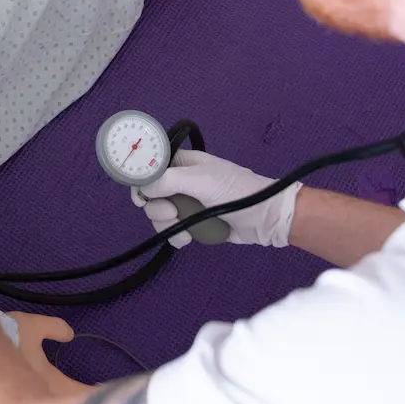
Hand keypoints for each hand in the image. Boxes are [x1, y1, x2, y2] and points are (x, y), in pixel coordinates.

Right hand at [135, 149, 300, 248]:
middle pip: (151, 195)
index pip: (151, 168)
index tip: (141, 198)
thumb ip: (168, 181)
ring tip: (184, 230)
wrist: (264, 217)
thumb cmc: (235, 191)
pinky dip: (176, 237)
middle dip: (157, 208)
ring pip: (159, 215)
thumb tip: (142, 188)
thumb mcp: (200, 180)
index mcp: (182, 163)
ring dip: (166, 226)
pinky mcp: (194, 224)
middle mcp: (181, 182)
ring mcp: (187, 204)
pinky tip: (188, 240)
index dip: (142, 182)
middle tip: (172, 212)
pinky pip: (173, 231)